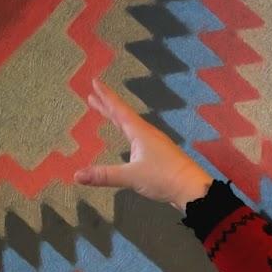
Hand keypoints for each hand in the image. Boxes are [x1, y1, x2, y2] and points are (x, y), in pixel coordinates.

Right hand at [73, 77, 213, 210]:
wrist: (194, 190)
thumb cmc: (164, 178)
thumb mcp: (131, 176)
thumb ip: (104, 175)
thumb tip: (77, 175)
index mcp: (140, 132)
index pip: (119, 109)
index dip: (106, 96)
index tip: (95, 82)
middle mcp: (148, 134)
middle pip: (124, 115)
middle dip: (107, 105)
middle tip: (93, 94)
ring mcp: (155, 144)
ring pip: (131, 126)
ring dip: (117, 117)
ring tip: (105, 111)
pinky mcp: (161, 156)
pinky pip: (138, 137)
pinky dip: (127, 132)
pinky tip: (129, 138)